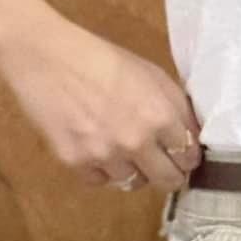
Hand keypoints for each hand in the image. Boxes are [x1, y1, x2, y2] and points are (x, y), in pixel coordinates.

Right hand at [0, 15, 202, 194]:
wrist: (49, 56)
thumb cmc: (104, 59)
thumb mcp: (152, 74)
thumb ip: (177, 107)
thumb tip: (192, 135)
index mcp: (161, 115)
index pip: (190, 157)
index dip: (187, 155)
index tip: (180, 153)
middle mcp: (136, 141)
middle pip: (168, 181)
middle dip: (169, 172)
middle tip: (160, 162)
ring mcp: (104, 155)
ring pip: (134, 183)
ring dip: (133, 169)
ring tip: (121, 147)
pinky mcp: (75, 162)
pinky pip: (100, 180)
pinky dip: (101, 169)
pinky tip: (95, 147)